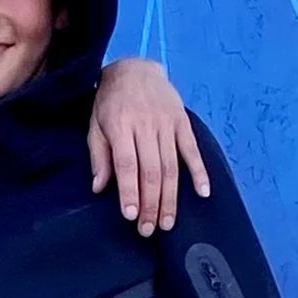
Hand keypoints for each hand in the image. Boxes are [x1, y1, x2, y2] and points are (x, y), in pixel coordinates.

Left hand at [88, 57, 210, 235]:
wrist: (135, 68)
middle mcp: (146, 125)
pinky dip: (199, 172)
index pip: (127, 164)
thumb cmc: (110, 102)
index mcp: (120, 126)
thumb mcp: (95, 125)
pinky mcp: (182, 122)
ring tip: (168, 222)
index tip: (130, 216)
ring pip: (171, 166)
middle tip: (149, 229)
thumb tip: (99, 188)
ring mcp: (167, 123)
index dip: (130, 192)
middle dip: (151, 204)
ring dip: (171, 197)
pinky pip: (192, 150)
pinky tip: (202, 193)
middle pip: (151, 171)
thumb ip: (98, 156)